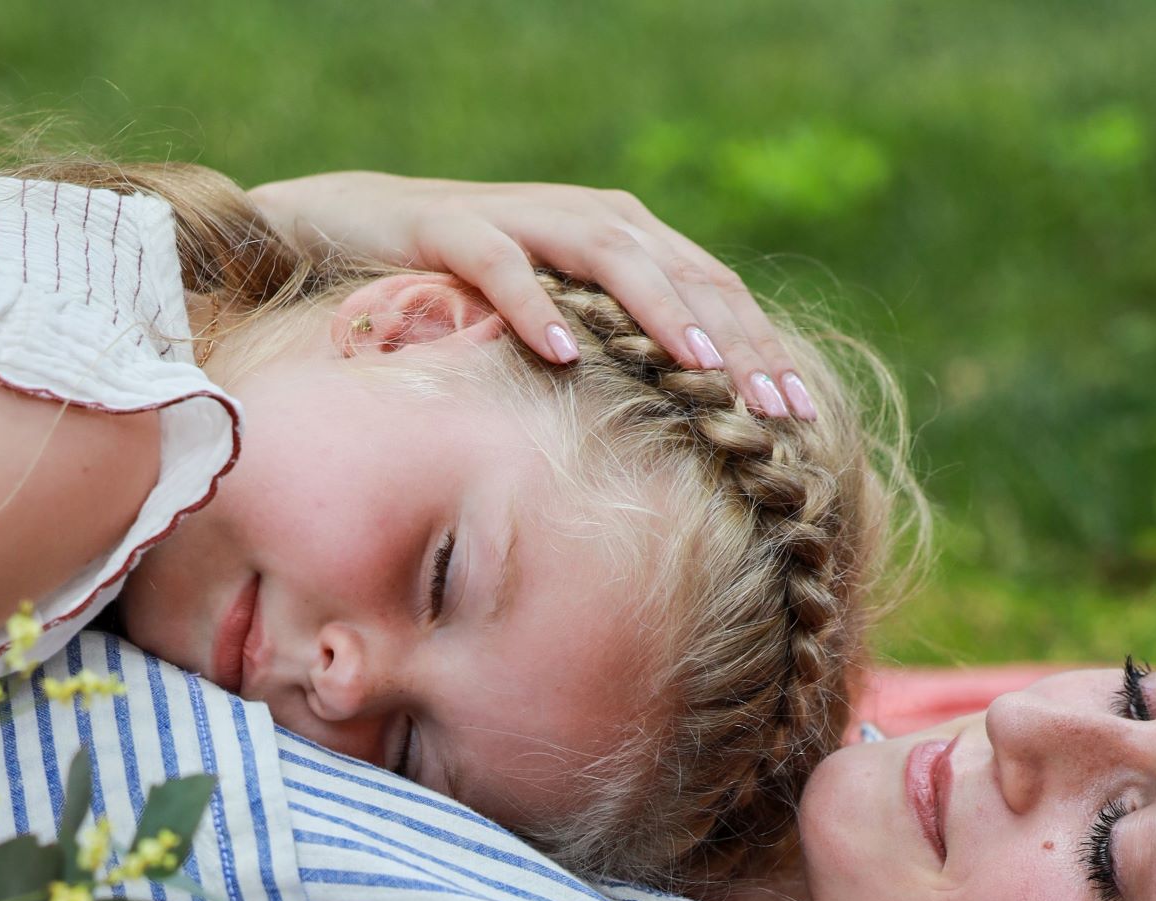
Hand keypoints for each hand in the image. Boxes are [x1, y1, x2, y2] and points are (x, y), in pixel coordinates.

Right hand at [248, 172, 814, 417]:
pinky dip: (535, 304)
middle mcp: (589, 217)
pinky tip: (563, 350)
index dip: (763, 348)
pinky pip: (500, 264)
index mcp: (627, 238)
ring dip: (660, 310)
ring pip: (612, 254)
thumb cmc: (468, 291)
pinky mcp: (451, 228)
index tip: (803, 417)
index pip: (714, 292)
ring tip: (700, 366)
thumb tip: (689, 429)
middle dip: (736, 340)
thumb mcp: (558, 319)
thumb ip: (618, 348)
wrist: (352, 225)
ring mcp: (523, 218)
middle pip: (684, 272)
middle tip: (775, 408)